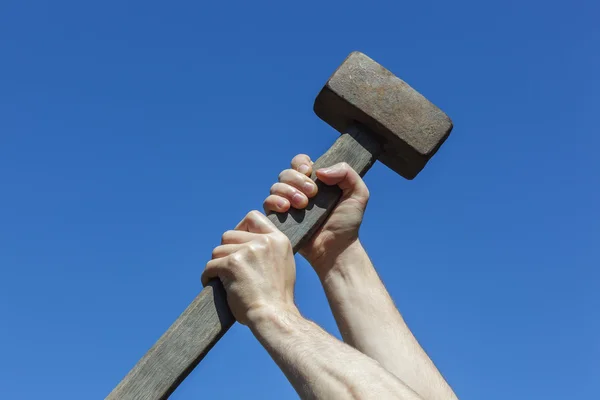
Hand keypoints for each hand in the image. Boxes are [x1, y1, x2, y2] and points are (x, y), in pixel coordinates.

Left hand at [201, 211, 297, 325]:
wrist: (273, 316)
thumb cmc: (276, 298)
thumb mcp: (282, 264)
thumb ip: (268, 249)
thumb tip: (246, 240)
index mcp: (278, 239)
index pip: (252, 217)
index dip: (240, 228)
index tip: (236, 243)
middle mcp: (264, 241)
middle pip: (229, 235)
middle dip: (225, 251)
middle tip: (229, 269)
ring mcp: (248, 251)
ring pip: (218, 251)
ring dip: (217, 265)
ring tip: (223, 280)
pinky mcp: (232, 264)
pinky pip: (210, 266)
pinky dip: (208, 276)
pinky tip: (212, 284)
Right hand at [263, 154, 368, 275]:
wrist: (337, 248)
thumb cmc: (347, 223)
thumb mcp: (358, 193)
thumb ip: (346, 173)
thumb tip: (319, 170)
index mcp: (315, 181)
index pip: (300, 162)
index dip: (301, 163)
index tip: (310, 172)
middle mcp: (299, 190)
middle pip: (286, 173)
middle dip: (297, 180)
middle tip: (313, 194)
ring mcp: (288, 204)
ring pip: (276, 186)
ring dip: (288, 191)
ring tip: (302, 205)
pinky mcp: (280, 218)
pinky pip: (267, 203)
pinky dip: (275, 201)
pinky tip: (287, 209)